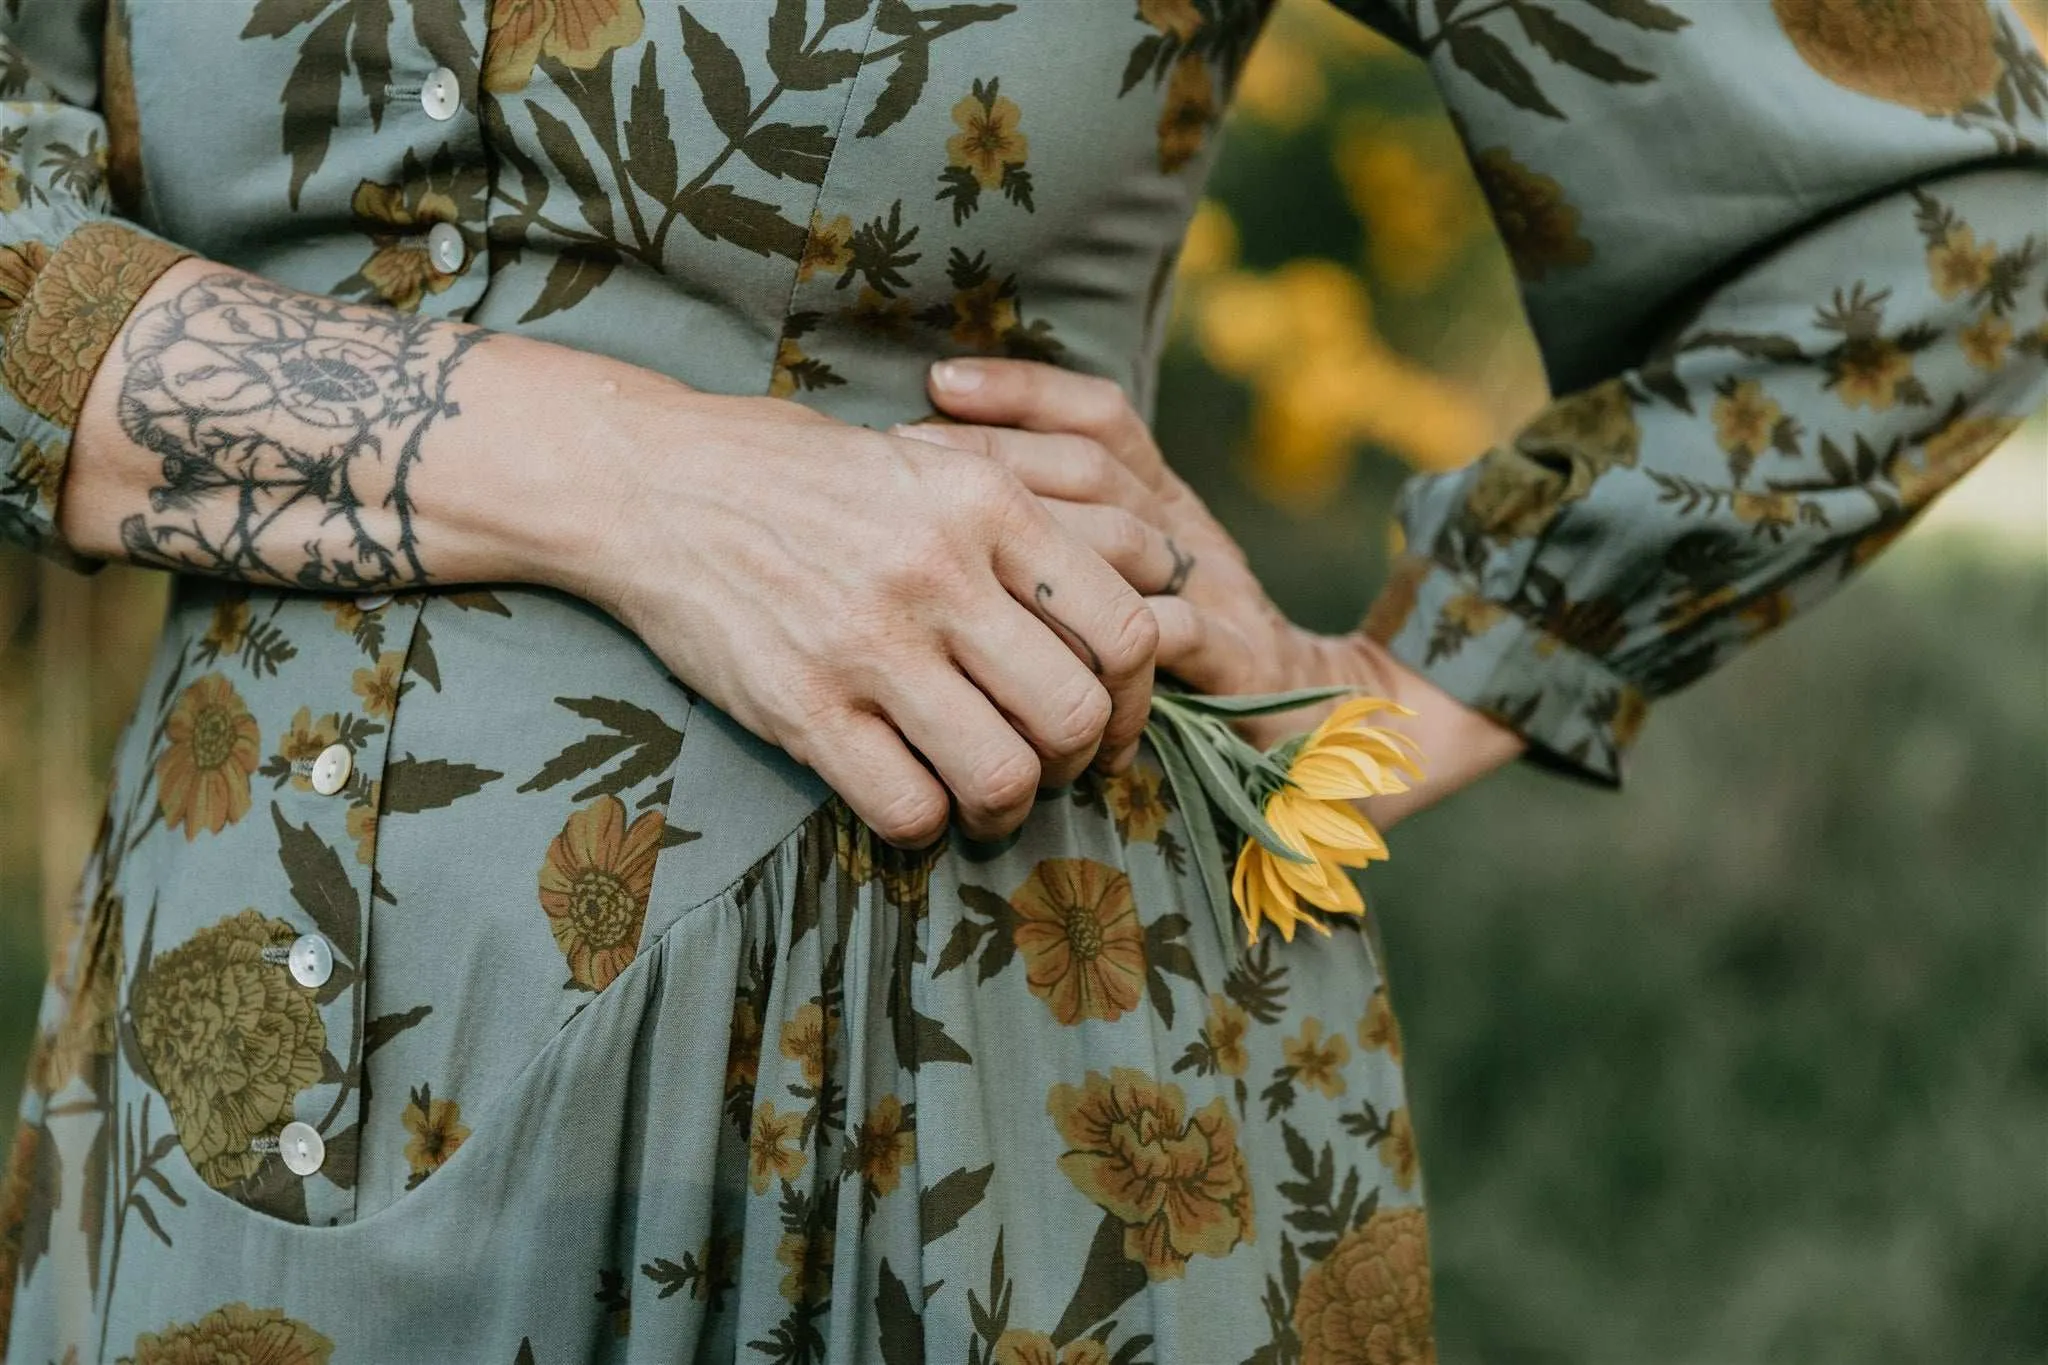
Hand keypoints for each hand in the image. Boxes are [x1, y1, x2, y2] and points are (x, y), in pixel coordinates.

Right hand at [556, 375, 1157, 847]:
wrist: (651, 482)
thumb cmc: (796, 473)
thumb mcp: (926, 461)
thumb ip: (1015, 525)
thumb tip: (1110, 599)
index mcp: (986, 502)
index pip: (1125, 627)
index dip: (1136, 697)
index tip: (1109, 717)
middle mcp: (941, 572)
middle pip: (1075, 713)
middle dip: (1077, 761)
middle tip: (1048, 763)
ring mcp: (869, 643)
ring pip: (1003, 774)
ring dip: (1005, 806)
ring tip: (982, 796)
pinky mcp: (802, 706)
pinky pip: (907, 807)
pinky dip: (924, 824)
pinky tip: (909, 798)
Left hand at [897, 357, 1525, 825]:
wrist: (1326, 723)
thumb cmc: (1198, 658)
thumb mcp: (1131, 584)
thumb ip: (1068, 539)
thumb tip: (945, 493)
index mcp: (1166, 502)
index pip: (1097, 417)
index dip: (1022, 391)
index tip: (938, 382)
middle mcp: (1188, 533)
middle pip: (1092, 467)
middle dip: (996, 454)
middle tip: (907, 457)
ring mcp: (1217, 593)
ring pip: (1125, 539)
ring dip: (1037, 533)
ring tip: (956, 543)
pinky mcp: (1238, 663)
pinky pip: (1172, 634)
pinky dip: (1112, 632)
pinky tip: (1048, 635)